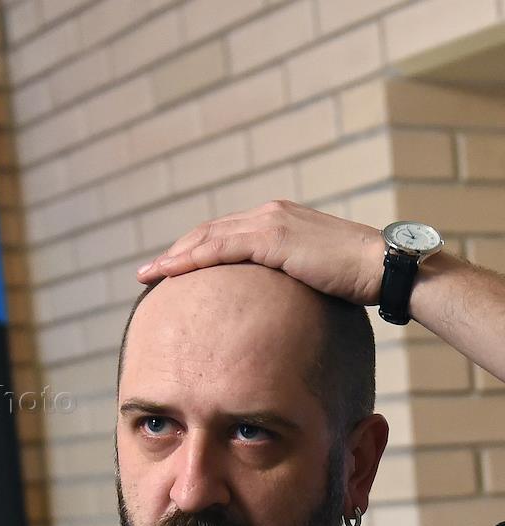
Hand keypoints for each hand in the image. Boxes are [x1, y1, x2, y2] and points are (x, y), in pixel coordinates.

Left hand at [137, 200, 386, 304]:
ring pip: (207, 238)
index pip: (224, 232)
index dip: (194, 250)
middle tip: (148, 273)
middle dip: (175, 252)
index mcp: (277, 219)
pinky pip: (220, 248)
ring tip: (148, 275)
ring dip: (174, 257)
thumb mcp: (311, 274)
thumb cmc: (355, 279)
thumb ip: (286, 278)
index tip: (170, 269)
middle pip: (207, 231)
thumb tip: (270, 306)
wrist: (383, 269)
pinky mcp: (272, 238)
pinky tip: (170, 273)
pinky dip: (191, 260)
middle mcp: (268, 214)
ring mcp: (269, 223)